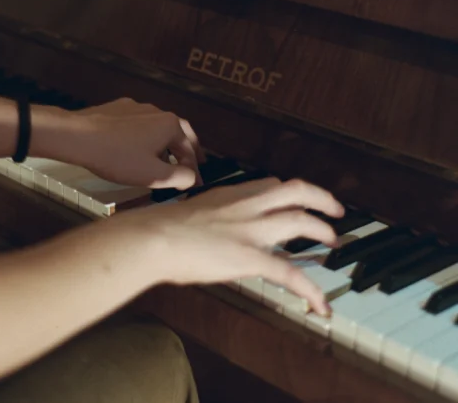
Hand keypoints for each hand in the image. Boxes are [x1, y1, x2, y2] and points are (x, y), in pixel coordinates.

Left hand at [70, 98, 205, 188]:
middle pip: (178, 132)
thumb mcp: (154, 175)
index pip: (190, 150)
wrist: (78, 137)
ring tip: (164, 159)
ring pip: (157, 127)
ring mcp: (136, 107)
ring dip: (165, 143)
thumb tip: (191, 177)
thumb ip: (180, 177)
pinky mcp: (117, 109)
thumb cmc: (117, 157)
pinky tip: (136, 148)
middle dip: (186, 150)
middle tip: (192, 163)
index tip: (193, 184)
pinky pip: (137, 124)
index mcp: (170, 125)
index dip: (194, 170)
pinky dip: (144, 137)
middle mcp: (157, 111)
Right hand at [90, 177, 343, 315]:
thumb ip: (209, 217)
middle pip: (296, 191)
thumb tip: (209, 230)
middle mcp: (247, 206)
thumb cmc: (161, 227)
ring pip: (300, 220)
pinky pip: (289, 273)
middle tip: (334, 210)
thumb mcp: (191, 212)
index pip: (270, 184)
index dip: (288, 192)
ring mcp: (251, 230)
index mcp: (230, 195)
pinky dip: (310, 289)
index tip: (295, 199)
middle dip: (321, 198)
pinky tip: (320, 304)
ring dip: (322, 230)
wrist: (154, 237)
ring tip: (334, 241)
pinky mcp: (250, 257)